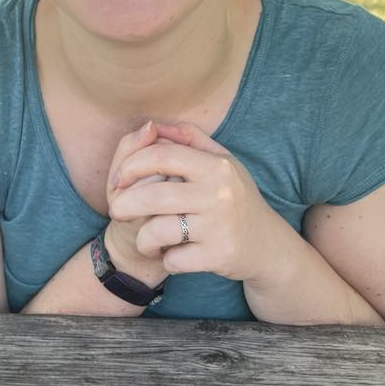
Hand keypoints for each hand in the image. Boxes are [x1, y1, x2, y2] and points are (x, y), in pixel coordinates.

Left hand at [108, 121, 278, 282]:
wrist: (267, 245)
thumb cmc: (235, 197)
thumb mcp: (222, 161)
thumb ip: (188, 138)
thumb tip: (152, 125)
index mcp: (215, 166)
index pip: (162, 155)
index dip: (131, 165)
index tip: (118, 179)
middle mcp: (219, 193)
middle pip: (153, 195)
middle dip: (123, 204)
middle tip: (117, 211)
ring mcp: (219, 226)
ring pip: (158, 231)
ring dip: (143, 239)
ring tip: (146, 240)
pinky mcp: (218, 256)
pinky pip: (173, 260)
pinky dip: (166, 260)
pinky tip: (173, 255)